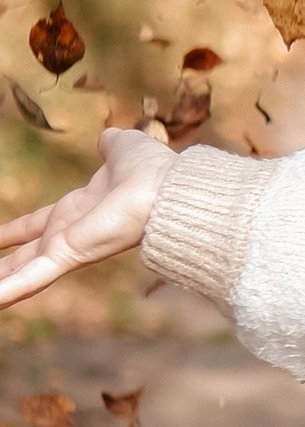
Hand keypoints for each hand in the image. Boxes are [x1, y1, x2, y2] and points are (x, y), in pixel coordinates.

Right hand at [0, 126, 175, 309]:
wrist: (166, 187)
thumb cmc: (151, 169)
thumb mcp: (122, 149)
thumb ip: (110, 145)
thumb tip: (109, 137)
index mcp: (78, 210)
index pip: (35, 225)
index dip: (12, 233)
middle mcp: (70, 233)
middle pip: (24, 257)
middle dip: (2, 268)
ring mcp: (68, 248)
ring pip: (22, 273)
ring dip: (1, 285)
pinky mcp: (70, 256)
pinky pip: (32, 277)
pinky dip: (9, 289)